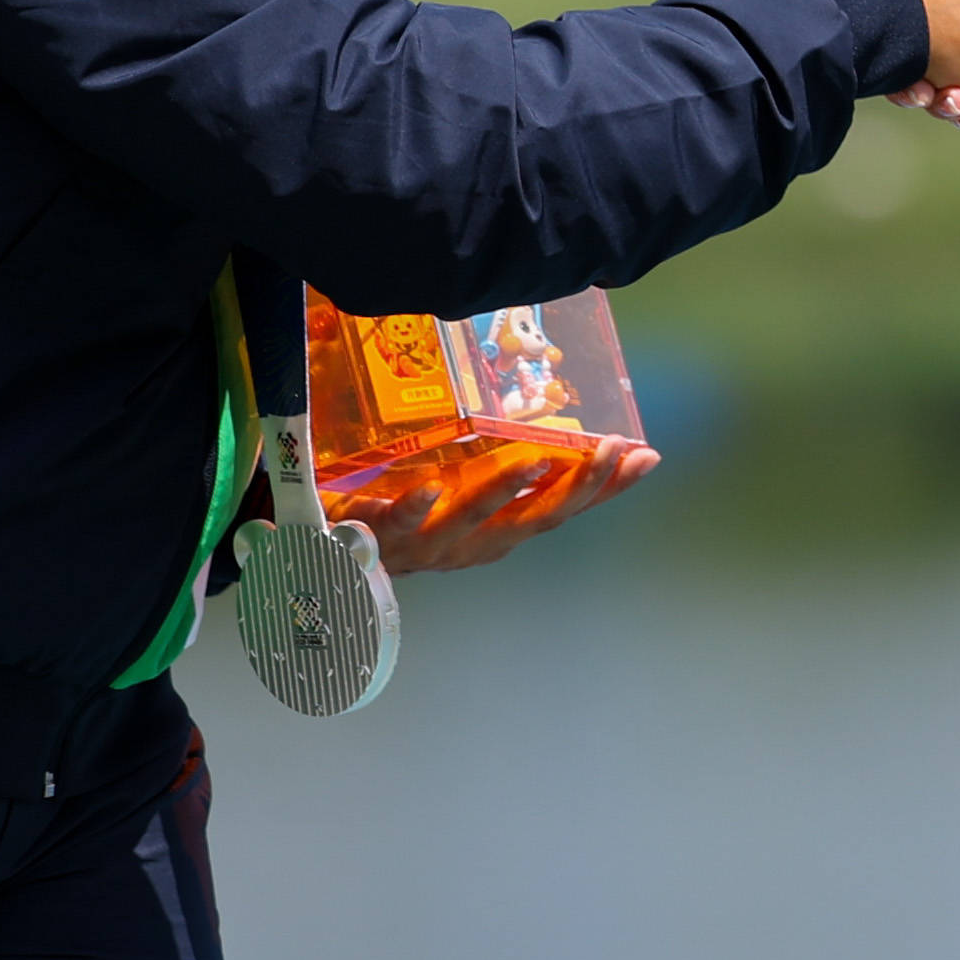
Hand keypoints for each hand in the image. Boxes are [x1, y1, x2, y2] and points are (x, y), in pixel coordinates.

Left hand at [356, 438, 662, 573]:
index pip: (563, 507)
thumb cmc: (394, 509)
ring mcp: (423, 545)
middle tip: (612, 451)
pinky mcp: (374, 537)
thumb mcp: (455, 488)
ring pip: (471, 523)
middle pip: (533, 519)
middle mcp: (469, 543)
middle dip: (578, 486)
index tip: (644, 457)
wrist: (315, 542)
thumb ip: (495, 462)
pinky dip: (412, 509)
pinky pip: (393, 525)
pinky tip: (425, 489)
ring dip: (506, 492)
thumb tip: (542, 415)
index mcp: (495, 530)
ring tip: (536, 460)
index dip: (606, 487)